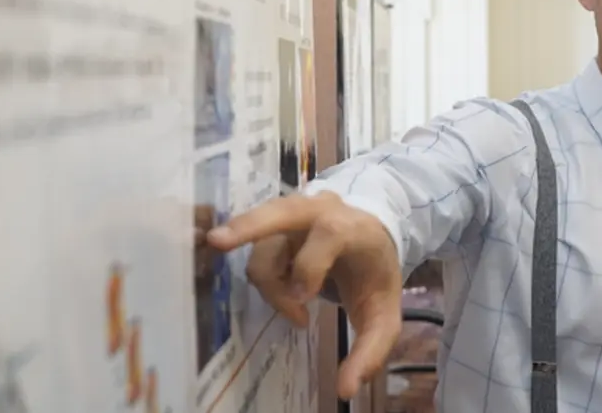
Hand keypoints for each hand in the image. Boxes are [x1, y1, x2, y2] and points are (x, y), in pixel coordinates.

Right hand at [206, 191, 402, 399]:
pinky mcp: (274, 220)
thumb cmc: (374, 274)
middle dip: (247, 226)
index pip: (330, 233)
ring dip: (271, 286)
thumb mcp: (384, 315)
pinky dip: (265, 277)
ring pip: (261, 245)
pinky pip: (254, 249)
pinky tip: (286, 290)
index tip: (303, 300)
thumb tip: (345, 389)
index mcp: (354, 227)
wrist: (372, 235)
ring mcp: (293, 211)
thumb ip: (372, 351)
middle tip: (217, 242)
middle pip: (280, 211)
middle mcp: (319, 210)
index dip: (310, 265)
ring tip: (298, 309)